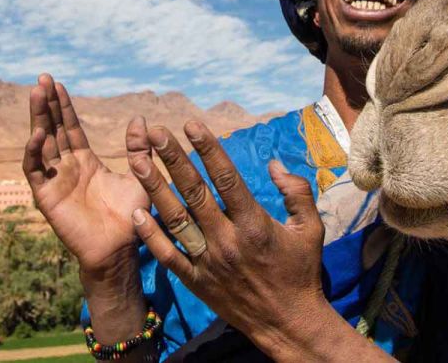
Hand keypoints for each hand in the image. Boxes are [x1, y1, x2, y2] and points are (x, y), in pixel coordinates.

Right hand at [22, 74, 150, 271]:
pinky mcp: (46, 197)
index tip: (57, 83)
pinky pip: (35, 171)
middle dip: (47, 105)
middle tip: (42, 78)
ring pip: (41, 144)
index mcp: (85, 163)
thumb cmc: (132, 217)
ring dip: (38, 119)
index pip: (70, 128)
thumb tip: (140, 120)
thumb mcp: (140, 176)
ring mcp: (54, 182)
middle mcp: (66, 169)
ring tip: (37, 93)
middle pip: (53, 130)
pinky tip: (38, 133)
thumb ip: (138, 149)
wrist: (120, 249)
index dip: (64, 107)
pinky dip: (34, 152)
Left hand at [127, 120, 392, 360]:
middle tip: (155, 133)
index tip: (192, 124)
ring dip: (155, 188)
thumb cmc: (301, 272)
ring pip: (175, 219)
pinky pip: (167, 255)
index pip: (226, 178)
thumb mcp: (311, 228)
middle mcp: (226, 240)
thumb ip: (297, 192)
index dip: (208, 149)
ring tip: (137, 161)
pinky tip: (136, 212)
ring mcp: (207, 262)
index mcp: (254, 224)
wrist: (287, 323)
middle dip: (173, 159)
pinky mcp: (195, 281)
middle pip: (194, 192)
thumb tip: (275, 163)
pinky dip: (150, 234)